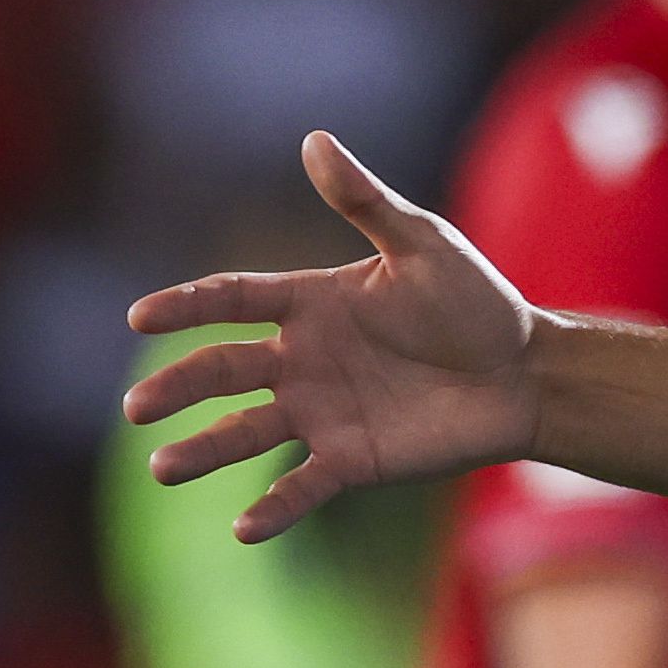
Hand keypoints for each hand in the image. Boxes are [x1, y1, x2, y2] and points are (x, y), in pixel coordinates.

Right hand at [122, 132, 537, 541]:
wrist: (529, 373)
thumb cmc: (477, 303)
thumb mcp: (423, 245)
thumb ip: (366, 202)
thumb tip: (315, 139)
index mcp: (310, 304)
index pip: (230, 300)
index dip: (185, 305)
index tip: (139, 316)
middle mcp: (302, 359)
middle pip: (221, 370)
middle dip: (176, 387)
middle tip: (137, 406)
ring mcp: (323, 412)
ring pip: (246, 432)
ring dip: (203, 451)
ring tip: (161, 468)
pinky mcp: (354, 458)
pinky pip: (303, 485)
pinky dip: (274, 507)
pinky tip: (243, 529)